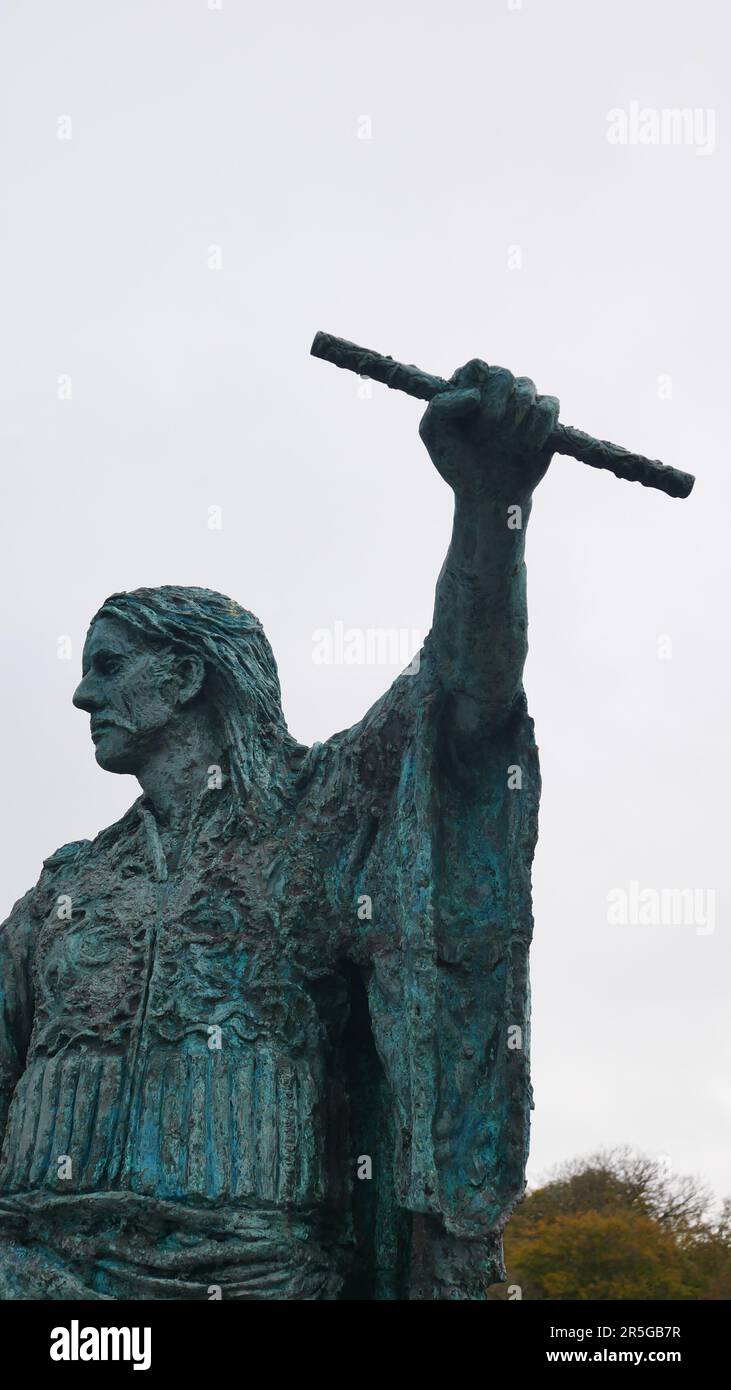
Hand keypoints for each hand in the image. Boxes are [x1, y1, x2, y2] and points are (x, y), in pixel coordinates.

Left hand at [419, 359, 559, 502]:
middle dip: (495, 401)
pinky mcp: (545, 421)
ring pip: (527, 386)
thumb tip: (474, 394)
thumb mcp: (433, 435)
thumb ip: (439, 406)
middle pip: (503, 374)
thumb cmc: (458, 465)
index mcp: (469, 391)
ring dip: (516, 412)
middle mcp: (497, 394)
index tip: (472, 400)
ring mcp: (522, 406)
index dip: (475, 378)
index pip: (476, 367)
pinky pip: (549, 406)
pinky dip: (540, 424)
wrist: (487, 496)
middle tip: (485, 430)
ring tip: (506, 441)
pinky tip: (527, 447)